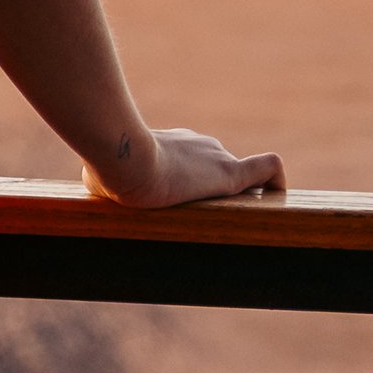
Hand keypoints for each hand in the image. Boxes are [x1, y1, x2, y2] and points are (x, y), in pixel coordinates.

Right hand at [84, 127, 284, 206]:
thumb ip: (105, 184)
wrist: (122, 157)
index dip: (192, 181)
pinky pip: (266, 170)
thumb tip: (94, 194)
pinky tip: (279, 207)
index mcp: (170, 144)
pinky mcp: (228, 175)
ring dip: (240, 200)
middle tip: (212, 225)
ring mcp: (215, 157)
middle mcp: (197, 145)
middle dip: (215, 195)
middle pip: (217, 170)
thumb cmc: (106, 166)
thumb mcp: (101, 177)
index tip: (186, 202)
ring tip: (238, 228)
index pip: (192, 161)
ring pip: (240, 177)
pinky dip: (275, 184)